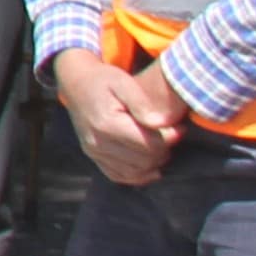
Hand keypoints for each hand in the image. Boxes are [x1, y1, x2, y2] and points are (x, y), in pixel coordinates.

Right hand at [52, 44, 185, 186]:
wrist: (75, 83)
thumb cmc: (103, 80)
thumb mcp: (124, 82)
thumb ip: (143, 103)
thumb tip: (162, 123)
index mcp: (107, 124)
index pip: (149, 144)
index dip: (171, 138)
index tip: (180, 127)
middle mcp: (98, 142)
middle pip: (144, 161)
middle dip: (164, 150)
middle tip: (172, 135)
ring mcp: (94, 151)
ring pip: (134, 172)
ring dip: (153, 163)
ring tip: (160, 146)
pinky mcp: (93, 156)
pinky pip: (119, 176)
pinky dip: (137, 175)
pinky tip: (149, 165)